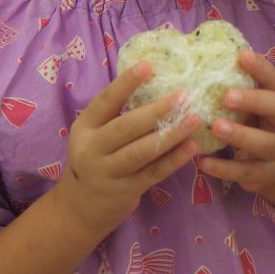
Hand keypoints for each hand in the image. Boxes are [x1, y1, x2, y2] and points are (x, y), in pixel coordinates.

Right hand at [53, 61, 198, 236]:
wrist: (80, 207)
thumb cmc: (97, 157)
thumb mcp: (96, 134)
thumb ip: (118, 114)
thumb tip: (159, 82)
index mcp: (85, 127)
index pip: (105, 101)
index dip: (125, 83)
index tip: (148, 66)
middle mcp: (92, 149)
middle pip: (126, 127)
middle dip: (156, 111)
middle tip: (183, 96)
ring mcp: (107, 172)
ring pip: (141, 152)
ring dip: (170, 135)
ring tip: (194, 120)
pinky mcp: (125, 190)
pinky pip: (153, 173)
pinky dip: (174, 160)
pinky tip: (192, 147)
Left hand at [198, 50, 274, 194]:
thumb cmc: (258, 125)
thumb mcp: (256, 106)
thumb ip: (239, 89)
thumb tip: (202, 59)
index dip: (261, 68)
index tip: (241, 55)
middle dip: (254, 100)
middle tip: (227, 96)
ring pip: (265, 143)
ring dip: (240, 135)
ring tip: (214, 127)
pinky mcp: (266, 174)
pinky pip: (246, 172)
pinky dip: (224, 168)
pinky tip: (203, 162)